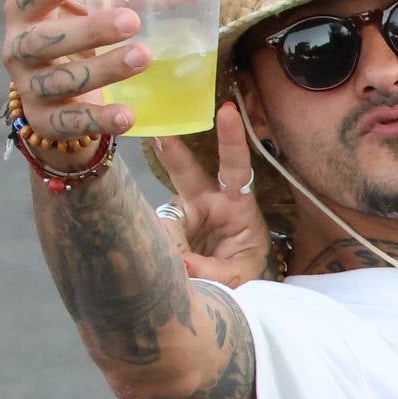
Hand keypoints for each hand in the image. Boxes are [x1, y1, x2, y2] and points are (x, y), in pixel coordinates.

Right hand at [1, 0, 144, 156]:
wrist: (59, 100)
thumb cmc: (82, 43)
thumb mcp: (99, 15)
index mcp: (26, 11)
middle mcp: (18, 47)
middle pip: (47, 37)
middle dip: (90, 29)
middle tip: (131, 21)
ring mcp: (29, 86)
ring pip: (63, 79)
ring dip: (104, 69)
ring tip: (143, 57)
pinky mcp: (45, 120)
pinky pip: (71, 121)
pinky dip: (99, 119)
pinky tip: (127, 115)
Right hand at [147, 105, 272, 285]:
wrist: (230, 285)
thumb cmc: (242, 267)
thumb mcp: (239, 273)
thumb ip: (213, 271)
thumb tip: (181, 263)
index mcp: (236, 204)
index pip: (236, 167)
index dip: (231, 140)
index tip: (227, 112)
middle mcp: (207, 201)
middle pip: (186, 171)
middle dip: (172, 152)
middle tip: (158, 132)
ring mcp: (183, 213)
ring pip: (165, 218)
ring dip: (170, 243)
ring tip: (187, 269)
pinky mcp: (165, 227)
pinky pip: (155, 237)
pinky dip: (158, 254)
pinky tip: (164, 269)